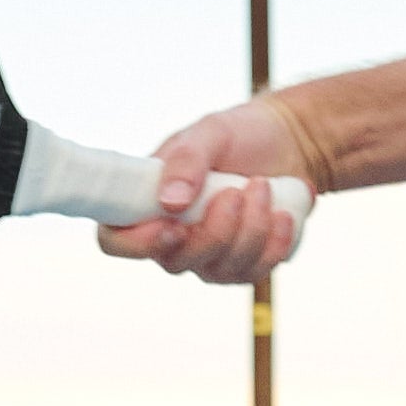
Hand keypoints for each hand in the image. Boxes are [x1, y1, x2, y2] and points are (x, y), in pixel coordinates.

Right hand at [107, 93, 317, 288]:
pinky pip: (254, 272)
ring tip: (262, 187)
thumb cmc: (238, 135)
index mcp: (146, 203)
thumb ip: (186, 161)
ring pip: (219, 269)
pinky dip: (273, 242)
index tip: (173, 226)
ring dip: (249, 229)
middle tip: (236, 193)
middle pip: (175, 262)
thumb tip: (169, 203)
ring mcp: (207, 256)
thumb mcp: (210, 133)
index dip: (137, 243)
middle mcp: (172, 237)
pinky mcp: (243, 265)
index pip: (116, 241)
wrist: (289, 143)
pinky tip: (282, 214)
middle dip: (214, 231)